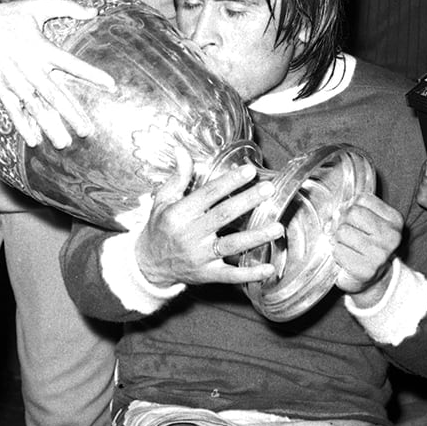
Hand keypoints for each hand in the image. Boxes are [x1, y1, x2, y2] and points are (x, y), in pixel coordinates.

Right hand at [0, 0, 115, 149]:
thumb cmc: (9, 15)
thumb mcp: (38, 6)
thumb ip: (68, 8)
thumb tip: (95, 11)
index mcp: (42, 48)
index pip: (72, 64)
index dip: (92, 74)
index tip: (111, 85)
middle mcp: (30, 67)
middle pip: (54, 94)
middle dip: (71, 114)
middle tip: (86, 131)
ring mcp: (14, 79)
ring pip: (35, 107)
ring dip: (49, 126)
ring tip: (64, 142)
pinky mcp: (0, 86)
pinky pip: (13, 109)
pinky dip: (22, 125)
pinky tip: (34, 140)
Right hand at [135, 147, 281, 288]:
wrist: (148, 265)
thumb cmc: (160, 228)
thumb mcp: (162, 200)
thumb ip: (178, 176)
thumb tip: (181, 150)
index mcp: (179, 214)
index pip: (208, 194)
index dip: (229, 182)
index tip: (249, 171)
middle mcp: (190, 234)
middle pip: (223, 215)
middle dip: (247, 201)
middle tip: (268, 189)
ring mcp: (199, 256)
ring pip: (231, 245)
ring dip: (256, 237)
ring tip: (278, 226)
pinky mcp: (206, 274)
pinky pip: (230, 275)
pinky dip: (250, 274)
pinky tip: (268, 268)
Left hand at [332, 192, 402, 301]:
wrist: (376, 279)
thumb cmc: (369, 246)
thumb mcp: (370, 221)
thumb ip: (355, 209)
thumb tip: (335, 214)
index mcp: (395, 220)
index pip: (362, 198)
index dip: (350, 207)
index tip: (352, 220)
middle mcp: (391, 236)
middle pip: (352, 213)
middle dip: (342, 222)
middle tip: (345, 234)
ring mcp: (380, 254)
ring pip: (342, 231)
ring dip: (338, 239)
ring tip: (347, 246)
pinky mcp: (366, 270)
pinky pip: (338, 251)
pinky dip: (336, 253)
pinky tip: (346, 258)